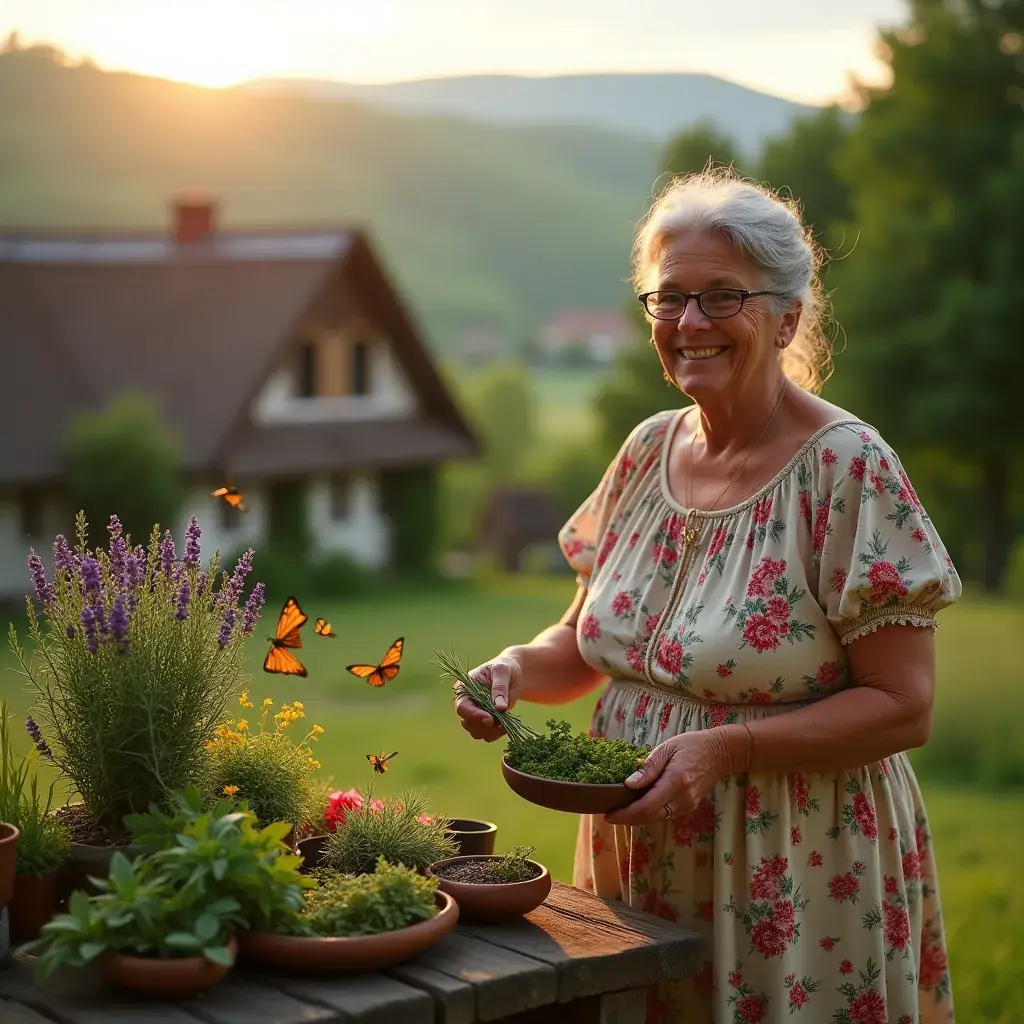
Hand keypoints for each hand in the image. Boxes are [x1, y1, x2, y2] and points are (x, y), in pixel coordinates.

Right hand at [455, 652, 523, 741]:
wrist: (514, 674)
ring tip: (505, 724)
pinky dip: (496, 734)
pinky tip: (505, 727)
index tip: (489, 719)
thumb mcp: (502, 672)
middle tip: (501, 723)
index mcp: (464, 688)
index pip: (462, 706)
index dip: (474, 715)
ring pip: (476, 731)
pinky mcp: (485, 721)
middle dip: (484, 725)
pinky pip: (486, 734)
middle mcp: (466, 703)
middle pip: (467, 722)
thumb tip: (500, 708)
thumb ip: (499, 688)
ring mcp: (475, 713)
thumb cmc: (505, 668)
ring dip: (490, 732)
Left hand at [604, 726, 748, 826]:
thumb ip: (648, 767)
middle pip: (650, 817)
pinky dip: (649, 814)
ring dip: (637, 818)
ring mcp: (687, 806)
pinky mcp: (689, 808)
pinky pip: (665, 815)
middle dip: (628, 819)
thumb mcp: (667, 748)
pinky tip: (637, 806)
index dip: (626, 814)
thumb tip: (629, 784)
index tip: (609, 815)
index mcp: (676, 781)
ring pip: (657, 819)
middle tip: (609, 814)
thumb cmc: (691, 745)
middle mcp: (683, 798)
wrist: (719, 754)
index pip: (647, 806)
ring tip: (619, 810)